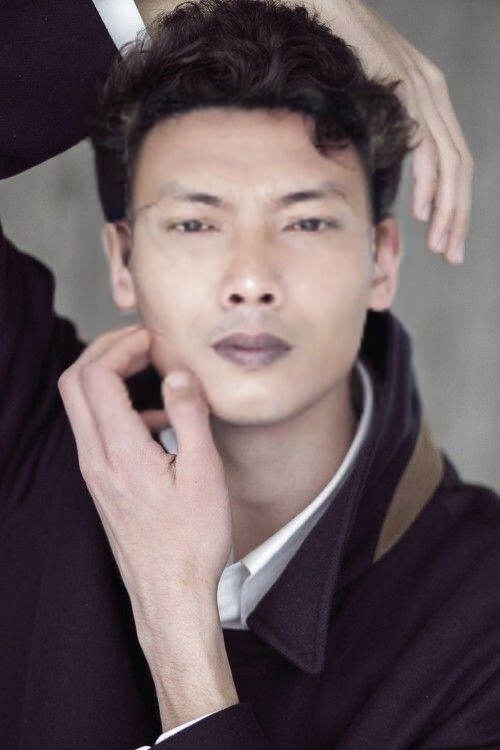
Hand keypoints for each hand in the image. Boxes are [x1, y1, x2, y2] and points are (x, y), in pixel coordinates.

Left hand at [57, 324, 232, 646]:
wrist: (169, 594)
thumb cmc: (191, 540)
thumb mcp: (204, 472)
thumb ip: (190, 415)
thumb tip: (179, 373)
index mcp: (119, 450)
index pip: (97, 375)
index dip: (121, 345)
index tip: (152, 338)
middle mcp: (95, 458)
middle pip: (74, 382)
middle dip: (104, 350)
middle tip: (139, 340)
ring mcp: (94, 472)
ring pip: (81, 406)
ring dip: (107, 376)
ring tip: (148, 368)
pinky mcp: (101, 483)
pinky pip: (96, 431)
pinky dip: (117, 408)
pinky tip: (157, 422)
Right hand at [318, 0, 473, 263]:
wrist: (328, 8)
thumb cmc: (338, 55)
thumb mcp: (368, 100)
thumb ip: (383, 132)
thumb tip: (381, 172)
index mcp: (430, 100)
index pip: (454, 163)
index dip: (454, 205)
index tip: (445, 239)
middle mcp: (436, 96)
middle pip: (460, 169)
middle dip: (458, 218)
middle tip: (451, 254)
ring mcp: (425, 92)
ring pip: (450, 164)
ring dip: (447, 211)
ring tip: (440, 245)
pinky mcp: (408, 91)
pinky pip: (426, 146)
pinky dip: (428, 182)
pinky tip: (423, 211)